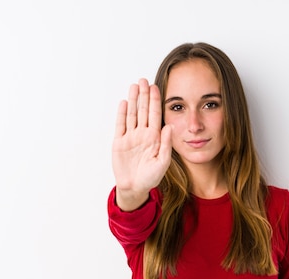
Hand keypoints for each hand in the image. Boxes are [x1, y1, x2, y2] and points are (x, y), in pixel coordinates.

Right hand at [112, 78, 171, 210]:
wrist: (135, 188)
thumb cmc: (151, 177)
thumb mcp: (163, 162)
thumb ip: (166, 144)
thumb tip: (169, 126)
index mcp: (155, 137)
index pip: (155, 115)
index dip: (155, 101)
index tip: (156, 87)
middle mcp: (143, 134)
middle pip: (143, 110)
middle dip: (144, 95)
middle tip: (144, 80)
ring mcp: (130, 137)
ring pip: (131, 114)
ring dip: (132, 100)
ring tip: (134, 86)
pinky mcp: (119, 142)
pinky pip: (120, 125)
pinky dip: (121, 113)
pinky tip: (123, 102)